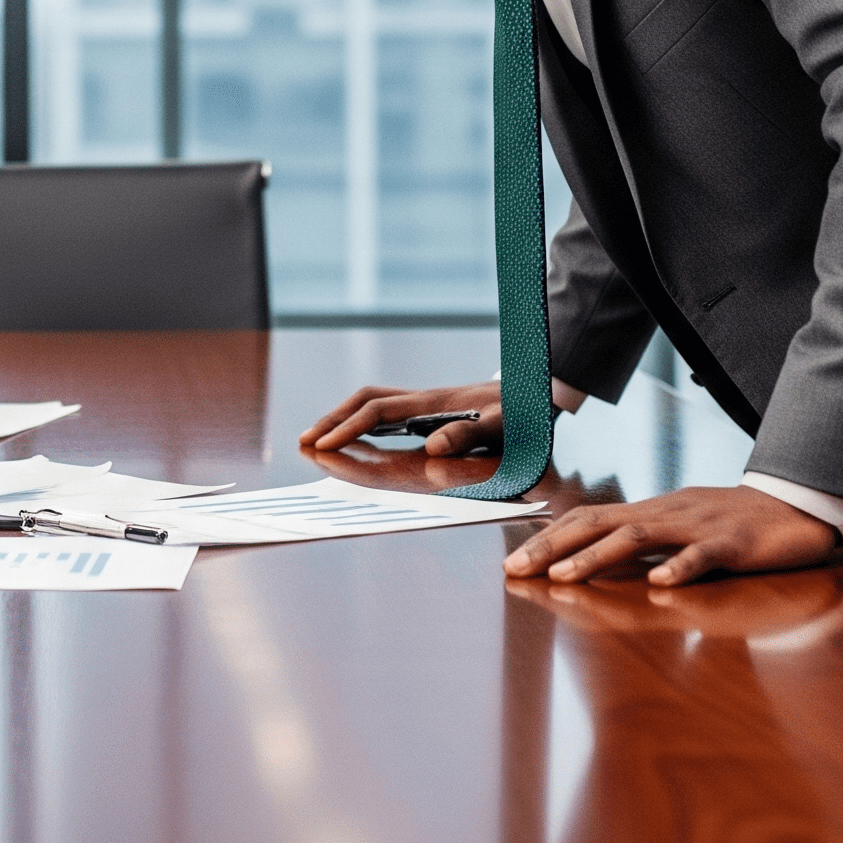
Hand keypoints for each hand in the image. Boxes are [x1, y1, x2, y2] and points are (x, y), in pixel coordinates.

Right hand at [299, 381, 502, 457]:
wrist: (539, 393)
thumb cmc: (522, 415)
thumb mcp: (503, 427)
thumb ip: (469, 435)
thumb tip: (432, 449)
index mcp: (433, 403)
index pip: (377, 412)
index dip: (348, 428)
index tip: (323, 446)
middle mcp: (422, 399)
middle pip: (364, 401)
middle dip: (332, 419)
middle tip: (303, 441)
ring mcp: (425, 402)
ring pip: (372, 402)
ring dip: (342, 417)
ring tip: (319, 438)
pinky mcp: (431, 410)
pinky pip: (385, 411)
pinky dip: (361, 420)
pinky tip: (356, 436)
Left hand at [503, 484, 840, 586]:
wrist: (793, 505)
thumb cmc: (733, 522)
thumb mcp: (681, 529)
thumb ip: (646, 543)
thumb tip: (598, 558)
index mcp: (651, 513)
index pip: (588, 521)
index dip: (548, 540)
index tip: (515, 562)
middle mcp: (665, 514)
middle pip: (599, 525)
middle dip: (554, 547)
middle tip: (516, 569)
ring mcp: (697, 527)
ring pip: (640, 538)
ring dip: (598, 557)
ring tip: (565, 575)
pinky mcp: (733, 544)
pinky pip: (705, 556)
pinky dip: (681, 568)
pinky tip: (663, 584)